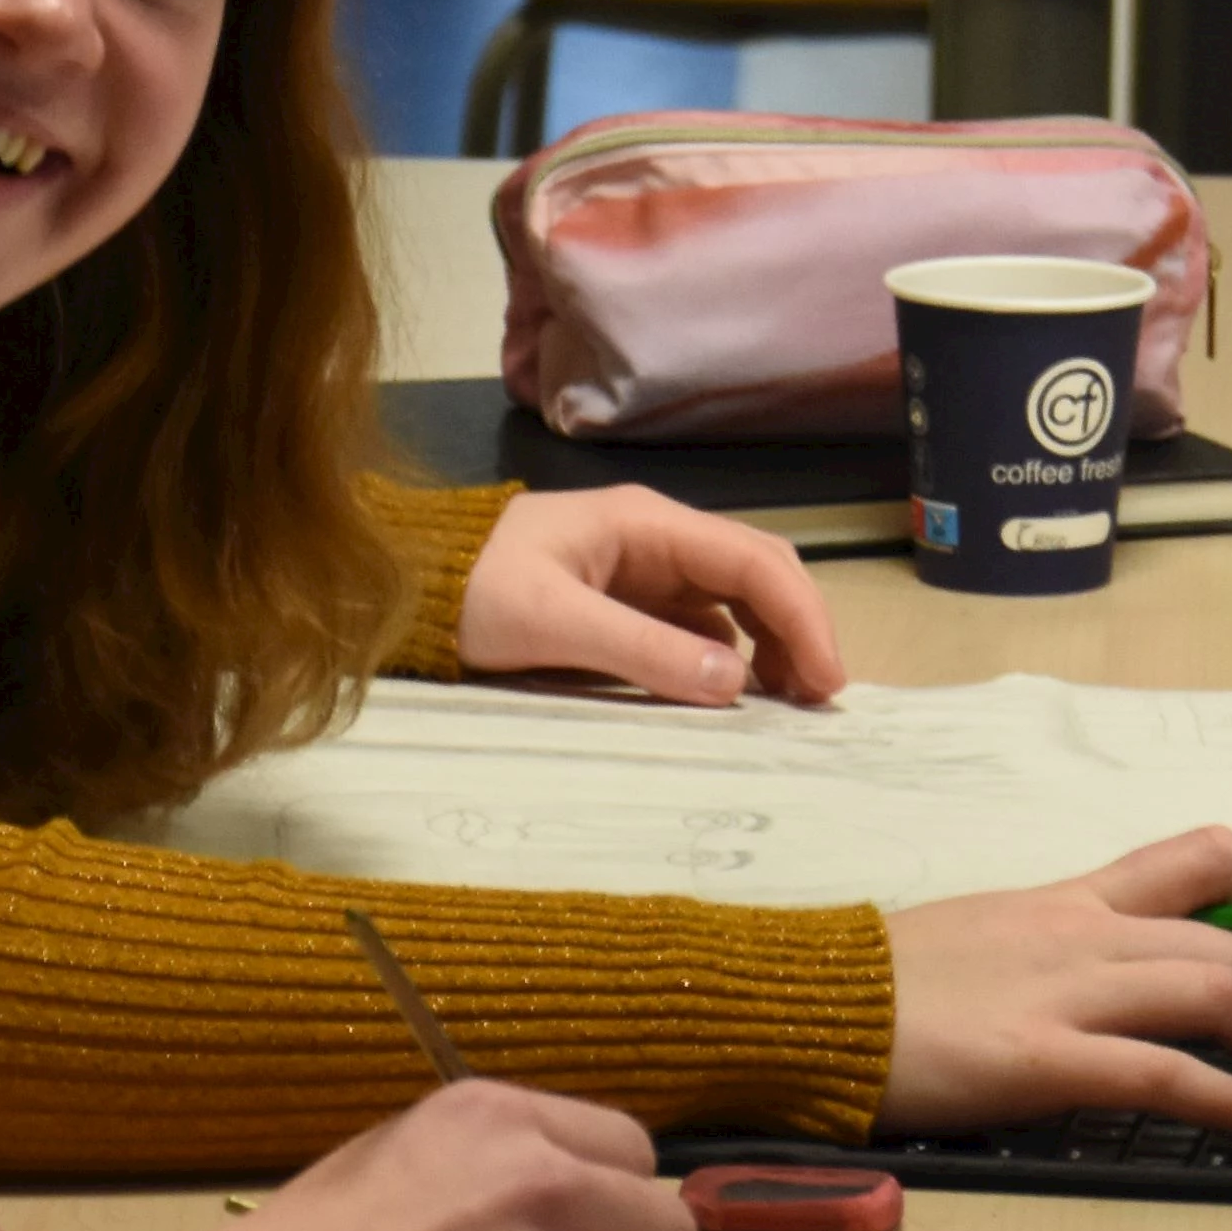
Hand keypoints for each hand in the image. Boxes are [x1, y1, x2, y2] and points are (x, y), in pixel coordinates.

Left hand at [455, 486, 850, 708]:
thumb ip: (642, 650)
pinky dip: (728, 662)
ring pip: (735, 603)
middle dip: (799, 630)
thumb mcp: (553, 622)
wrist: (404, 587)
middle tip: (818, 701)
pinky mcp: (628, 605)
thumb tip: (734, 685)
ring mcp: (645, 571)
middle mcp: (658, 539)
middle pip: (757, 574)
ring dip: (770, 647)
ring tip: (786, 707)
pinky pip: (698, 629)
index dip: (802, 617)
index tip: (827, 680)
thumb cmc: (471, 592)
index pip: (754, 560)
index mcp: (647, 523)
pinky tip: (730, 699)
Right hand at [877, 826, 1231, 1148]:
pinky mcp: (1043, 1061)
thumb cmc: (872, 988)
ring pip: (1220, 993)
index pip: (1199, 860)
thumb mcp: (978, 941)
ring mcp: (1065, 993)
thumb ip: (1047, 955)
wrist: (799, 1007)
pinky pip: (1167, 1075)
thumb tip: (1099, 993)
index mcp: (1067, 899)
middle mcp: (1082, 933)